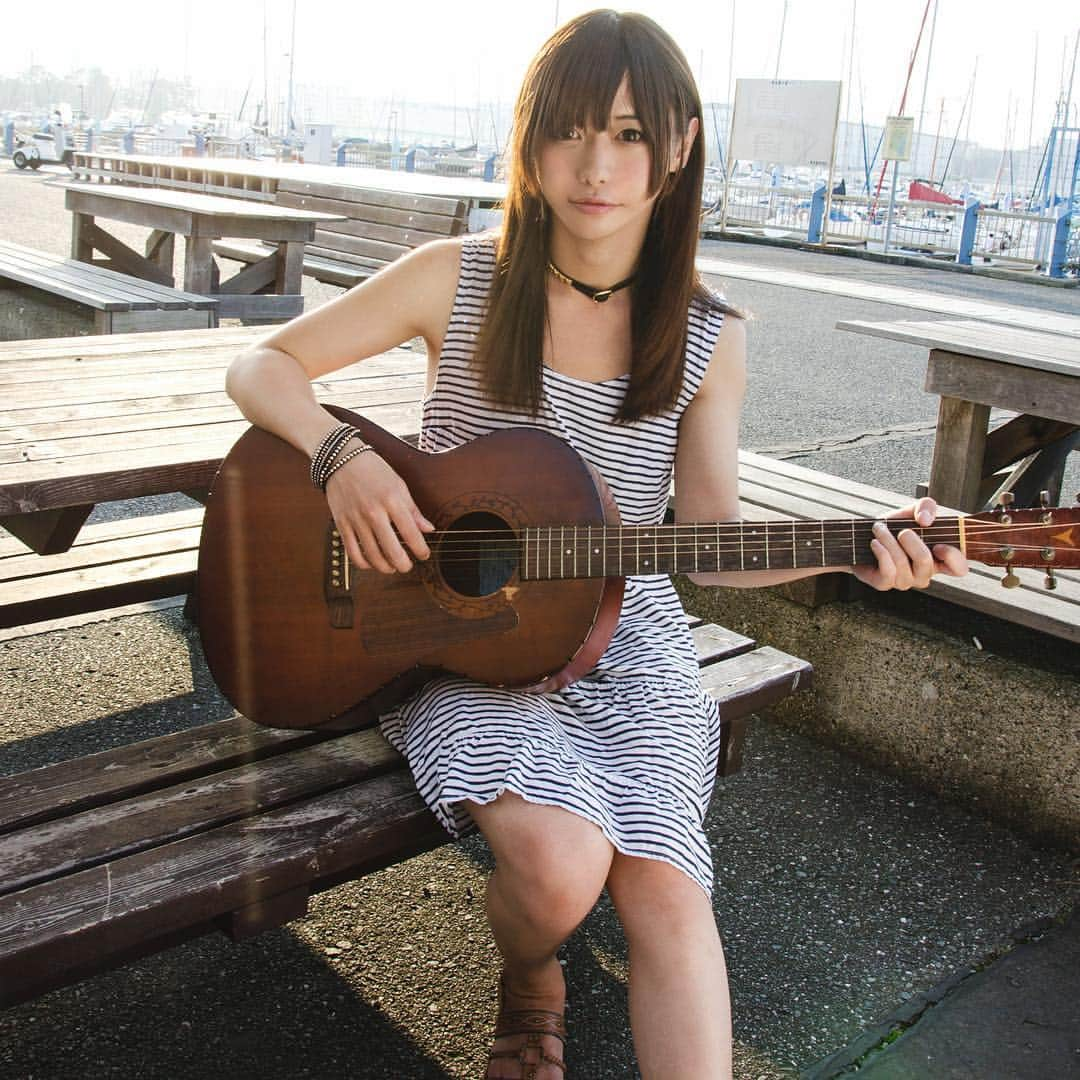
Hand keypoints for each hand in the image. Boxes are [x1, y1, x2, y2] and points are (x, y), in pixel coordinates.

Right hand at [324, 451, 433, 573]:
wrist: (341, 459)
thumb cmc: (373, 470)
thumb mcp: (398, 485)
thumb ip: (413, 510)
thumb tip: (428, 529)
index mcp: (392, 500)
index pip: (411, 533)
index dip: (421, 549)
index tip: (424, 555)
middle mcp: (374, 512)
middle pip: (392, 550)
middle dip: (403, 564)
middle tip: (408, 566)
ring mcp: (356, 519)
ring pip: (372, 555)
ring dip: (385, 567)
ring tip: (392, 567)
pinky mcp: (342, 524)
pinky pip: (352, 552)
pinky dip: (363, 563)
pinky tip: (371, 563)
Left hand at [852, 497, 967, 590]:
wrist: (863, 536)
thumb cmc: (893, 527)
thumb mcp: (912, 511)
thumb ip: (926, 506)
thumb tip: (926, 520)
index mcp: (939, 559)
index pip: (959, 569)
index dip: (953, 558)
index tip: (939, 544)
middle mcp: (924, 573)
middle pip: (925, 562)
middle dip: (912, 541)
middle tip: (902, 531)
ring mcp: (905, 581)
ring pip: (903, 564)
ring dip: (889, 541)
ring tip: (880, 529)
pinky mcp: (884, 584)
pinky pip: (888, 572)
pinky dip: (881, 553)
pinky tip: (875, 543)